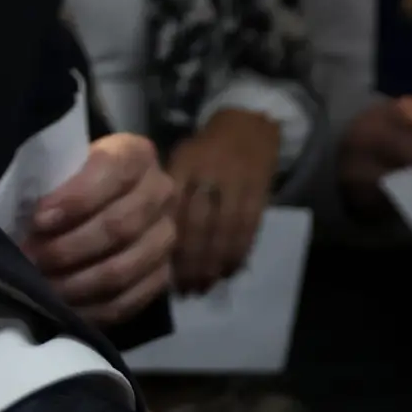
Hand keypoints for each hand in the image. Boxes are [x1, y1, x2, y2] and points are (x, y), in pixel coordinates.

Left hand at [25, 134, 177, 326]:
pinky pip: (129, 301)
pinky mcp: (161, 276)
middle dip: (68, 248)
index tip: (38, 220)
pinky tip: (63, 308)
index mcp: (136, 155)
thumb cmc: (67, 185)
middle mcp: (161, 193)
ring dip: (76, 283)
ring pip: (123, 268)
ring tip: (41, 288)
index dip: (76, 198)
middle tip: (30, 260)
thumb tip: (20, 222)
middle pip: (120, 226)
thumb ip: (48, 183)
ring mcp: (165, 237)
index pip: (114, 172)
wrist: (95, 205)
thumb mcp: (59, 170)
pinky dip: (91, 309)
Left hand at [162, 109, 280, 294]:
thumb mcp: (178, 160)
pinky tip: (230, 269)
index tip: (163, 274)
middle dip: (192, 262)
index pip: (173, 213)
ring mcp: (236, 182)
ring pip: (224, 230)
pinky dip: (240, 251)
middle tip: (186, 289)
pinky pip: (249, 226)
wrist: (249, 123)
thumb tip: (151, 244)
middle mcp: (208, 174)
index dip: (168, 246)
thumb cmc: (205, 148)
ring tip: (206, 285)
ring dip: (215, 263)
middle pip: (198, 226)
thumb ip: (167, 196)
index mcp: (183, 166)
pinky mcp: (260, 190)